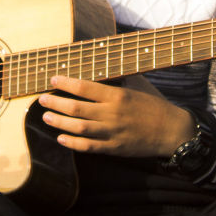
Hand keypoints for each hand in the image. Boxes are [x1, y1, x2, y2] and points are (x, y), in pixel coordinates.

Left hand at [37, 73, 196, 157]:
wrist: (172, 131)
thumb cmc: (155, 105)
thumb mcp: (137, 86)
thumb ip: (118, 80)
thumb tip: (100, 68)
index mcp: (117, 96)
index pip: (84, 87)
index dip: (65, 84)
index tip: (53, 80)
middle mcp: (112, 114)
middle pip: (76, 108)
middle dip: (55, 103)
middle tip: (42, 100)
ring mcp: (112, 132)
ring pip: (78, 128)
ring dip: (59, 122)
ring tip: (46, 117)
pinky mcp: (114, 148)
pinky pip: (88, 147)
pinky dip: (72, 143)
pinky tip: (61, 138)